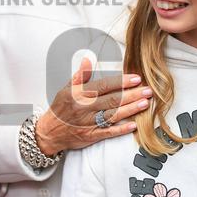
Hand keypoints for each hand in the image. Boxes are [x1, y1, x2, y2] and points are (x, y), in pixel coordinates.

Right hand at [36, 57, 151, 155]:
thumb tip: (88, 60)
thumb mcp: (66, 89)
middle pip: (112, 100)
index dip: (120, 82)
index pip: (103, 86)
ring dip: (130, 109)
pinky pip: (108, 132)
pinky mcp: (91, 136)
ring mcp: (88, 123)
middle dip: (132, 95)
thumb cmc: (60, 109)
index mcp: (79, 95)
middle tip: (148, 90)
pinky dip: (121, 129)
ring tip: (145, 104)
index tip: (135, 78)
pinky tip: (134, 125)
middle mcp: (84, 108)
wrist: (49, 132)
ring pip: (113, 115)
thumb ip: (80, 76)